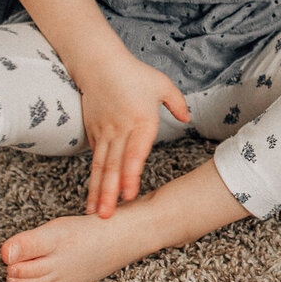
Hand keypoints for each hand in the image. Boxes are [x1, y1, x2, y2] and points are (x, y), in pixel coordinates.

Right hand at [77, 51, 190, 218]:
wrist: (99, 64)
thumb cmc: (134, 74)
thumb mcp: (162, 85)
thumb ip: (177, 103)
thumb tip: (187, 118)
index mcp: (141, 121)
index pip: (134, 153)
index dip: (131, 175)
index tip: (128, 195)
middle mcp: (121, 131)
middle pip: (113, 166)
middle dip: (110, 194)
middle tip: (107, 217)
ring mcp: (105, 134)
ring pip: (100, 167)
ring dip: (98, 192)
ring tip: (95, 214)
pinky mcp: (94, 134)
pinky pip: (95, 160)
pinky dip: (93, 180)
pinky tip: (93, 197)